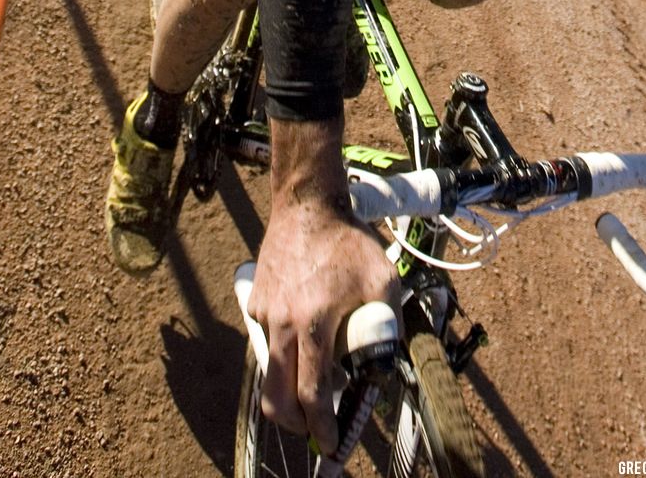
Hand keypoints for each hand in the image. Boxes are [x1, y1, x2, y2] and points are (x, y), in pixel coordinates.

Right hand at [247, 121, 399, 454]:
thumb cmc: (348, 239)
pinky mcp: (254, 302)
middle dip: (297, 424)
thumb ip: (389, 323)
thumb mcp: (383, 280)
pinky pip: (264, 341)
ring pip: (266, 374)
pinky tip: (302, 338)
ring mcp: (264, 314)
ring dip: (287, 391)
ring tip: (313, 384)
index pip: (312, 395)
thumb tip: (390, 360)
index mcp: (314, 324)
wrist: (308, 204)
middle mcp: (282, 324)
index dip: (323, 426)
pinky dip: (281, 353)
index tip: (333, 441)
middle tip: (317, 425)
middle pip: (277, 399)